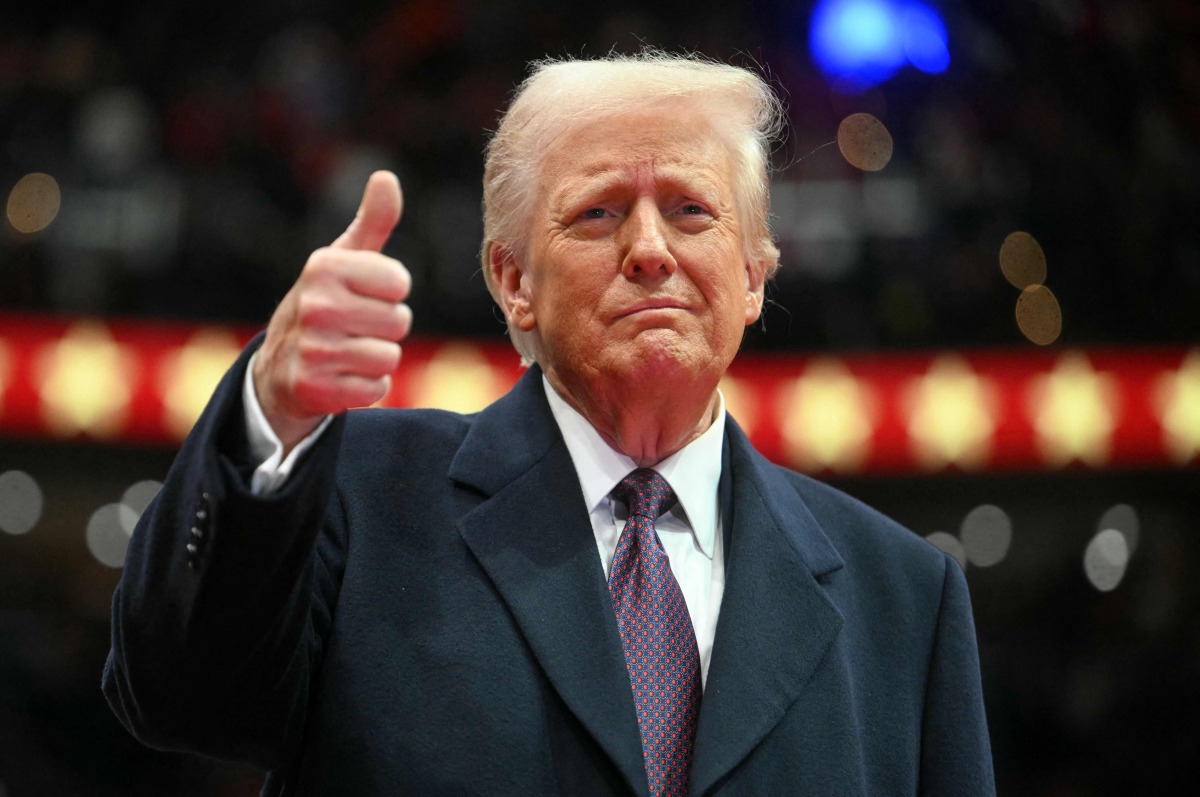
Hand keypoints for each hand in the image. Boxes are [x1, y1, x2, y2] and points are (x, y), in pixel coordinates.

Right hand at [253, 170, 411, 451]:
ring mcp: (312, 349)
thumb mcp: (344, 260)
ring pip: (389, 357)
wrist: (278, 368)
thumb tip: (386, 178)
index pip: (399, 282)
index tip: (363, 294)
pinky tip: (342, 376)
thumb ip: (372, 221)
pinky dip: (366, 386)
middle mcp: (314, 305)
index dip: (390, 292)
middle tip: (355, 327)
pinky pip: (376, 389)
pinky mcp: (315, 389)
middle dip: (385, 327)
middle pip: (399, 321)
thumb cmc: (325, 303)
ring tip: (347, 351)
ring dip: (377, 358)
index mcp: (323, 267)